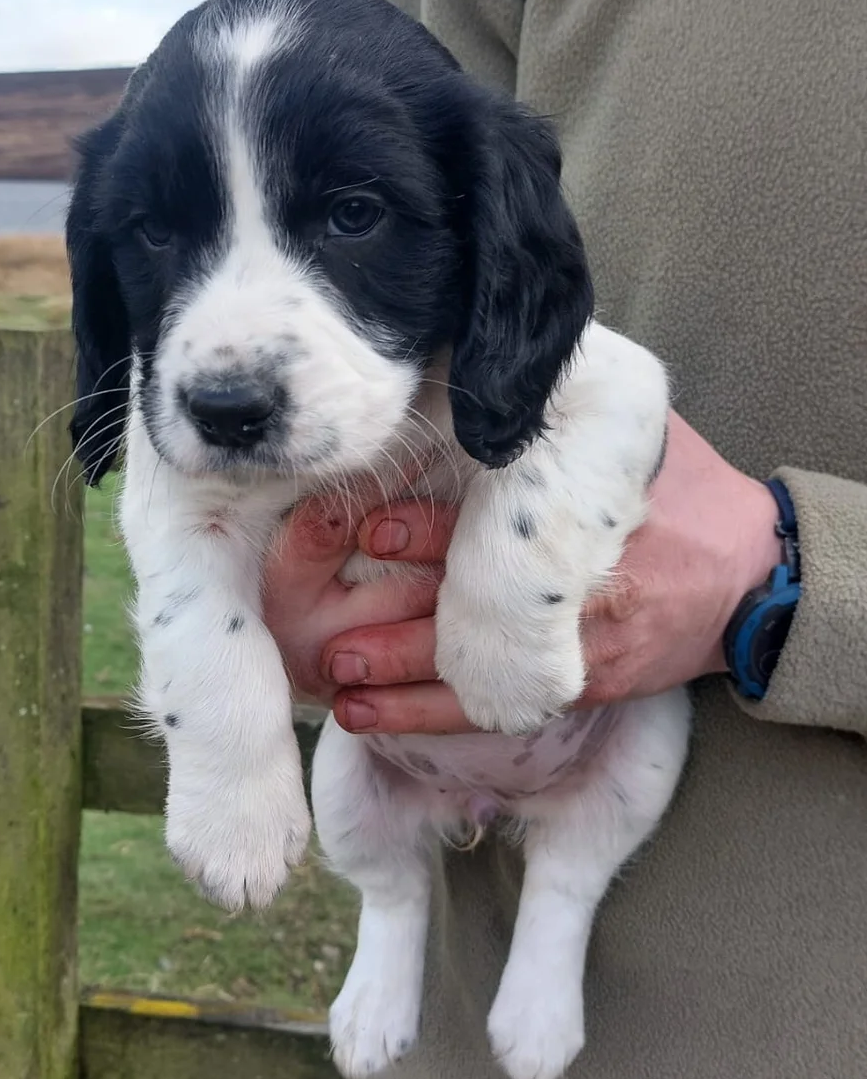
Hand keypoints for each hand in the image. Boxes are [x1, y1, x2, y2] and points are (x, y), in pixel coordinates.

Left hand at [261, 414, 782, 734]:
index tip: (372, 530)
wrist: (749, 575)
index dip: (429, 527)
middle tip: (330, 629)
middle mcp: (580, 580)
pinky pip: (494, 704)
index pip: (495, 518)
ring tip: (336, 675)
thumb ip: (556, 417)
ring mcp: (579, 640)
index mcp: (584, 509)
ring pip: (474, 668)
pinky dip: (427, 715)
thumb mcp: (634, 435)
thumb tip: (470, 363)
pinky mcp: (581, 683)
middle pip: (473, 604)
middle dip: (397, 621)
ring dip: (399, 677)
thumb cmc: (679, 492)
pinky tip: (370, 714)